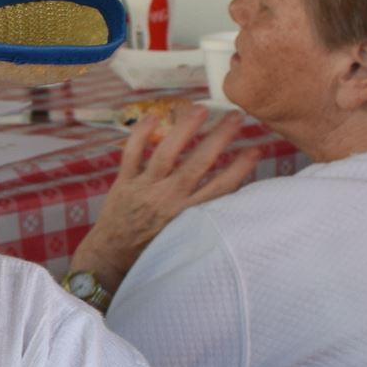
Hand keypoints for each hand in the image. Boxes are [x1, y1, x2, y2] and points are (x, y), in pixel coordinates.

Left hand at [70, 103, 257, 285]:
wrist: (111, 258)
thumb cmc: (152, 248)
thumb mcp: (184, 236)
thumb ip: (203, 215)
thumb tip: (230, 190)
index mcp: (186, 215)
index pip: (220, 188)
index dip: (240, 168)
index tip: (256, 149)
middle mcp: (167, 199)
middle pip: (198, 164)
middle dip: (220, 138)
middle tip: (237, 116)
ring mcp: (144, 188)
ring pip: (166, 154)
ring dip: (184, 129)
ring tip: (201, 109)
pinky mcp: (124, 183)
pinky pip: (131, 154)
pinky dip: (141, 134)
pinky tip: (154, 116)